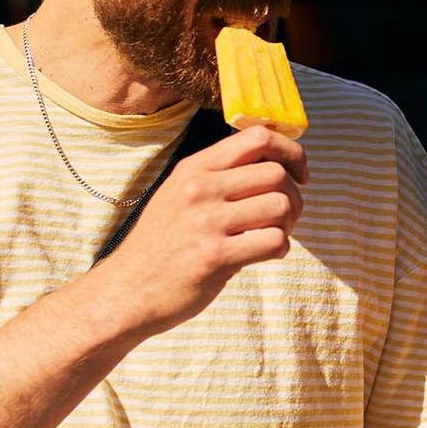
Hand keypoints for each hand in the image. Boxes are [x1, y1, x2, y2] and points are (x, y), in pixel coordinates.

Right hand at [90, 125, 305, 337]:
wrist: (128, 290)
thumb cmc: (162, 244)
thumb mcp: (179, 195)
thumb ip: (219, 176)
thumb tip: (278, 163)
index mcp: (194, 169)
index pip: (258, 137)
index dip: (291, 152)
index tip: (299, 174)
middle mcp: (199, 189)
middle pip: (277, 174)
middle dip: (294, 196)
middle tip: (285, 217)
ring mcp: (206, 223)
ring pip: (281, 207)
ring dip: (288, 225)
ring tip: (272, 236)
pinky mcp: (215, 257)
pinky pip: (274, 242)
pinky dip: (280, 249)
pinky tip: (265, 254)